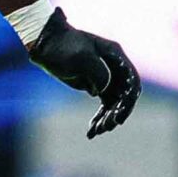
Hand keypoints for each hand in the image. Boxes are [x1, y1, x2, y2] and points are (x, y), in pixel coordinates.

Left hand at [26, 10, 140, 136]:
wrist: (46, 44)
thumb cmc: (64, 46)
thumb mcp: (82, 58)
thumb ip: (99, 74)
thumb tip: (102, 92)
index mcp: (115, 56)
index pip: (131, 80)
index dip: (129, 99)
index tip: (119, 114)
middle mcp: (114, 68)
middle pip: (125, 95)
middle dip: (118, 112)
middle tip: (107, 126)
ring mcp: (106, 78)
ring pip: (114, 104)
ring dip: (108, 119)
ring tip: (98, 130)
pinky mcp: (95, 86)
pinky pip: (103, 106)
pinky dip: (98, 118)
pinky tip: (91, 131)